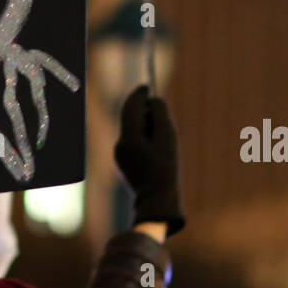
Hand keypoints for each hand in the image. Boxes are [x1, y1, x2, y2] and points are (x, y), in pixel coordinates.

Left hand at [114, 85, 184, 235]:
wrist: (157, 200)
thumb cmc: (165, 168)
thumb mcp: (168, 138)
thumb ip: (160, 115)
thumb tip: (154, 100)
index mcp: (129, 137)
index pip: (131, 107)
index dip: (139, 95)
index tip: (147, 87)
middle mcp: (120, 144)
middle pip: (130, 117)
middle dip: (143, 110)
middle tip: (157, 106)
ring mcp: (119, 154)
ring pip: (131, 130)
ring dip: (144, 125)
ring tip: (162, 133)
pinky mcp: (123, 163)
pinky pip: (132, 143)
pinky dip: (142, 138)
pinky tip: (156, 147)